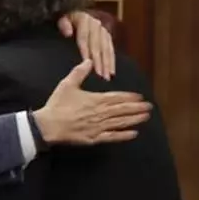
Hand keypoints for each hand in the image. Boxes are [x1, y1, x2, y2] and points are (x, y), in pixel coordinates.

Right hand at [32, 60, 151, 144]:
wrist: (49, 125)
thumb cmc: (57, 105)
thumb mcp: (67, 84)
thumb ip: (79, 72)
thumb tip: (89, 61)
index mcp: (96, 99)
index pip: (117, 97)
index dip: (130, 97)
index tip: (140, 97)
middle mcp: (101, 113)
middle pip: (123, 109)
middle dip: (137, 108)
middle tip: (150, 107)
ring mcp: (99, 126)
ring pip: (121, 122)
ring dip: (135, 119)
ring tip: (146, 117)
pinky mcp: (95, 138)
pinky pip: (112, 136)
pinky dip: (124, 135)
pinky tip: (134, 133)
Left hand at [57, 11, 114, 79]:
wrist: (73, 15)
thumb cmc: (66, 21)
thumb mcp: (61, 19)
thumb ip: (64, 24)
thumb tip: (68, 33)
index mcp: (84, 19)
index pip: (84, 38)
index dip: (86, 50)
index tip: (87, 63)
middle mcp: (96, 24)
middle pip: (97, 45)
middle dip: (99, 61)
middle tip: (100, 75)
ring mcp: (102, 30)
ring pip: (106, 48)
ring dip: (107, 63)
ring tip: (107, 77)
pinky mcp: (107, 36)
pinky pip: (111, 49)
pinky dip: (112, 61)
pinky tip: (112, 72)